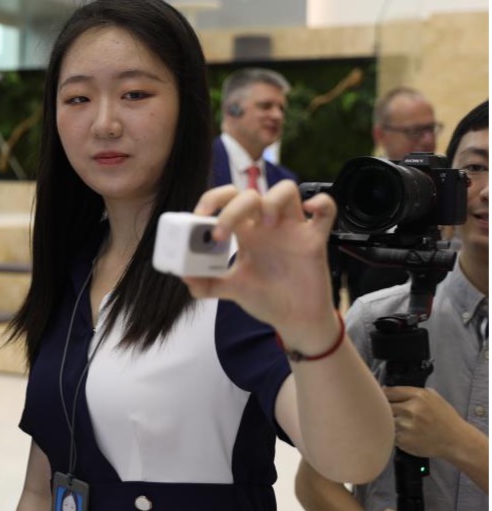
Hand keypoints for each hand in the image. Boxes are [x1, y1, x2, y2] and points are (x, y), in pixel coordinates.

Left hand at [184, 182, 339, 348]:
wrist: (295, 320)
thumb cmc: (266, 299)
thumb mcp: (231, 290)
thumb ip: (207, 284)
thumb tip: (184, 277)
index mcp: (245, 232)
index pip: (227, 198)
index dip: (212, 199)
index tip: (200, 217)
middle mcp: (266, 226)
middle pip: (250, 194)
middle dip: (232, 208)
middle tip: (221, 234)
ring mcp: (292, 230)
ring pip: (287, 190)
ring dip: (273, 200)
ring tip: (268, 225)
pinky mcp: (315, 240)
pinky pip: (326, 210)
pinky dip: (321, 203)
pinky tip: (310, 211)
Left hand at [386, 386, 465, 457]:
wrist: (457, 441)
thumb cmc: (445, 419)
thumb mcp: (433, 397)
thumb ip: (411, 392)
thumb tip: (387, 388)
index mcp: (418, 396)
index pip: (389, 392)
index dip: (383, 395)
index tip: (381, 398)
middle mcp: (410, 409)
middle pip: (384, 406)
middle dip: (385, 410)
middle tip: (392, 413)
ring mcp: (406, 425)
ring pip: (385, 421)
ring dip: (388, 422)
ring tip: (401, 425)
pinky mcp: (403, 440)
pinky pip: (390, 434)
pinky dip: (394, 434)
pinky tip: (405, 434)